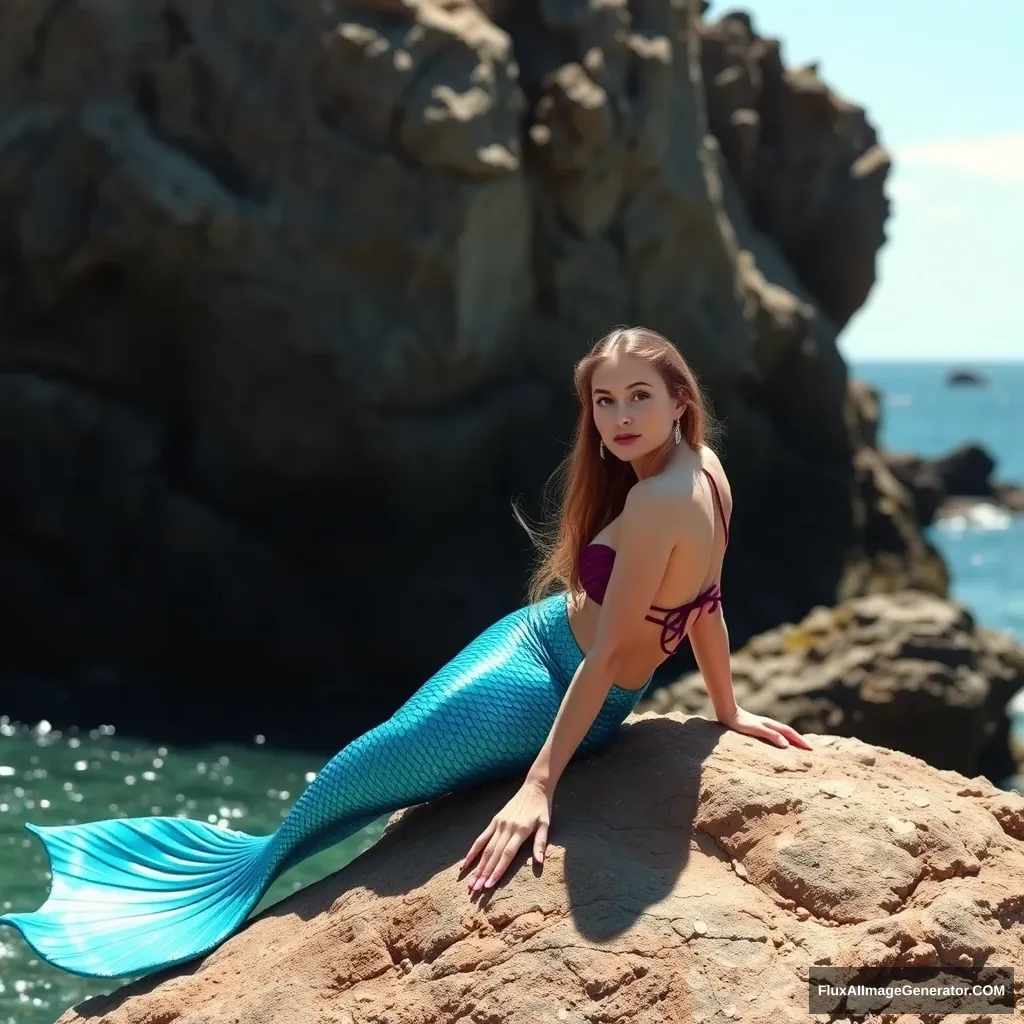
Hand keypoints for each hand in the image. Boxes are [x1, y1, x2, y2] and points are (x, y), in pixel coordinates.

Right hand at [459, 778, 551, 892]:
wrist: (534, 787)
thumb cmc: (542, 809)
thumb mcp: (546, 824)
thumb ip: (540, 843)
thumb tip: (539, 862)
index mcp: (520, 831)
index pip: (506, 855)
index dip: (497, 871)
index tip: (489, 886)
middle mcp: (506, 828)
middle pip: (493, 855)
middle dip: (483, 874)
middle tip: (475, 891)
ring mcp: (498, 824)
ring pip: (485, 849)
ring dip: (476, 867)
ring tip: (469, 882)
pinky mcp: (494, 821)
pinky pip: (481, 838)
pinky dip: (472, 851)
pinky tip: (465, 863)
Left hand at [719, 707, 812, 749]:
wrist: (727, 713)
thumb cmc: (740, 723)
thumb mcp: (756, 730)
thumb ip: (771, 736)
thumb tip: (787, 745)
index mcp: (771, 725)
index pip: (790, 733)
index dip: (800, 741)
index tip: (811, 749)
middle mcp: (769, 724)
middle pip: (788, 732)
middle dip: (799, 740)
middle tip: (810, 749)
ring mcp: (764, 725)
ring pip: (782, 732)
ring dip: (791, 739)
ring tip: (799, 746)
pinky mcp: (757, 727)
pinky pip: (774, 733)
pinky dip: (781, 738)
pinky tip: (778, 742)